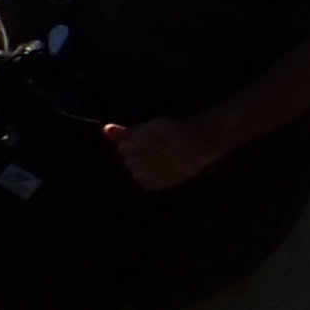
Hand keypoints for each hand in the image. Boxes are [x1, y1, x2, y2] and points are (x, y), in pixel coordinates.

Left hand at [104, 115, 228, 194]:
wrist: (203, 139)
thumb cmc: (173, 130)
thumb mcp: (150, 126)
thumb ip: (127, 131)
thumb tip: (105, 130)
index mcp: (154, 134)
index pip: (125, 148)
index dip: (127, 146)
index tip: (135, 143)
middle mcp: (161, 150)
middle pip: (130, 162)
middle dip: (133, 157)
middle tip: (144, 151)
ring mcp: (168, 166)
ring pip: (137, 174)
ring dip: (138, 168)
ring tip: (149, 160)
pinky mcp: (172, 178)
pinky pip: (148, 183)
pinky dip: (146, 178)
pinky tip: (153, 170)